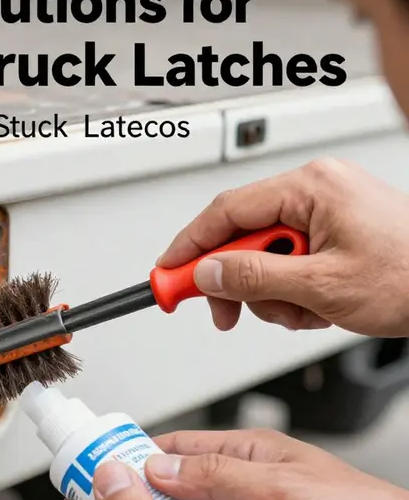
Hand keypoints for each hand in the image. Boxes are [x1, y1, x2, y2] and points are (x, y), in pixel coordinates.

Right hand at [157, 158, 408, 334]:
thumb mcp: (322, 285)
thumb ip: (254, 277)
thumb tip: (207, 272)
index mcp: (310, 187)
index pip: (225, 212)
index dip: (188, 246)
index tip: (166, 275)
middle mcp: (315, 190)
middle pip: (242, 236)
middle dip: (238, 282)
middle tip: (226, 312)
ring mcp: (325, 209)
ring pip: (264, 255)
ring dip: (273, 293)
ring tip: (304, 311)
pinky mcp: (333, 230)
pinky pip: (289, 260)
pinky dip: (294, 291)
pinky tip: (318, 305)